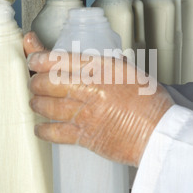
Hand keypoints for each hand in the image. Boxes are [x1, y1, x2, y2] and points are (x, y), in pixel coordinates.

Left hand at [24, 32, 173, 166]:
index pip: (59, 59)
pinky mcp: (85, 136)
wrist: (160, 133)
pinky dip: (43, 129)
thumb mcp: (132, 73)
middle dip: (36, 81)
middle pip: (47, 81)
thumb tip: (95, 61)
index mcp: (101, 69)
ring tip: (36, 101)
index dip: (38, 57)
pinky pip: (54, 132)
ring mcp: (85, 113)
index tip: (32, 58)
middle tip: (35, 82)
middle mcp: (90, 89)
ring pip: (46, 105)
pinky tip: (40, 127)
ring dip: (37, 102)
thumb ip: (110, 65)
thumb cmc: (152, 104)